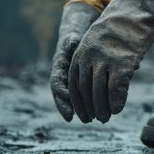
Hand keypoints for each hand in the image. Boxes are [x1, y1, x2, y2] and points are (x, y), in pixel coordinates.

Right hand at [50, 3, 98, 120]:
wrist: (75, 33)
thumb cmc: (75, 34)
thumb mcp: (73, 36)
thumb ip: (72, 40)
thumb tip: (73, 42)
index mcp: (59, 65)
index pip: (57, 83)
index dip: (61, 95)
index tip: (68, 104)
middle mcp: (62, 75)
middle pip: (61, 94)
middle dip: (67, 107)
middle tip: (74, 118)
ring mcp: (69, 79)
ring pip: (71, 96)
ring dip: (78, 108)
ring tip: (88, 119)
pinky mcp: (78, 81)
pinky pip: (80, 94)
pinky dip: (87, 102)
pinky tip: (96, 111)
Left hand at [68, 0, 153, 122]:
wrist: (134, 13)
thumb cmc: (118, 29)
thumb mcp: (97, 42)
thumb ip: (91, 61)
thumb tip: (92, 83)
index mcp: (80, 53)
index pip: (73, 83)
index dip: (77, 101)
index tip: (82, 114)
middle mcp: (89, 58)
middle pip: (85, 90)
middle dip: (88, 108)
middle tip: (94, 119)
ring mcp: (105, 61)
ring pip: (99, 92)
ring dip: (101, 109)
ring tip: (105, 118)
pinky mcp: (121, 63)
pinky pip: (115, 89)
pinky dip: (115, 102)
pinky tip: (118, 109)